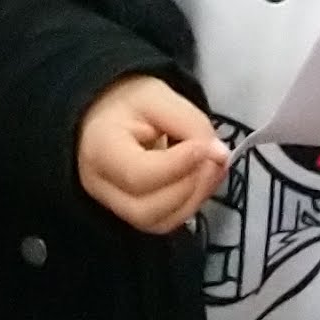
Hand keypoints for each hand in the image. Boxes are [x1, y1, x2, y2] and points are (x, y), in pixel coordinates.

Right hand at [76, 74, 228, 232]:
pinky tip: (203, 179)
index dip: (178, 166)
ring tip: (213, 166)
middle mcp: (99, 186)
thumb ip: (192, 124)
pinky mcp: (131, 215)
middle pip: (147, 209)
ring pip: (158, 222)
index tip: (206, 147)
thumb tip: (220, 155)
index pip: (138, 174)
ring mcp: (113, 206)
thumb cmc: (129, 103)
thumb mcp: (159, 97)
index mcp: (100, 149)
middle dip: (190, 186)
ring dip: (195, 198)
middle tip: (215, 157)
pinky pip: (165, 222)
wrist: (106, 115)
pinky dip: (191, 204)